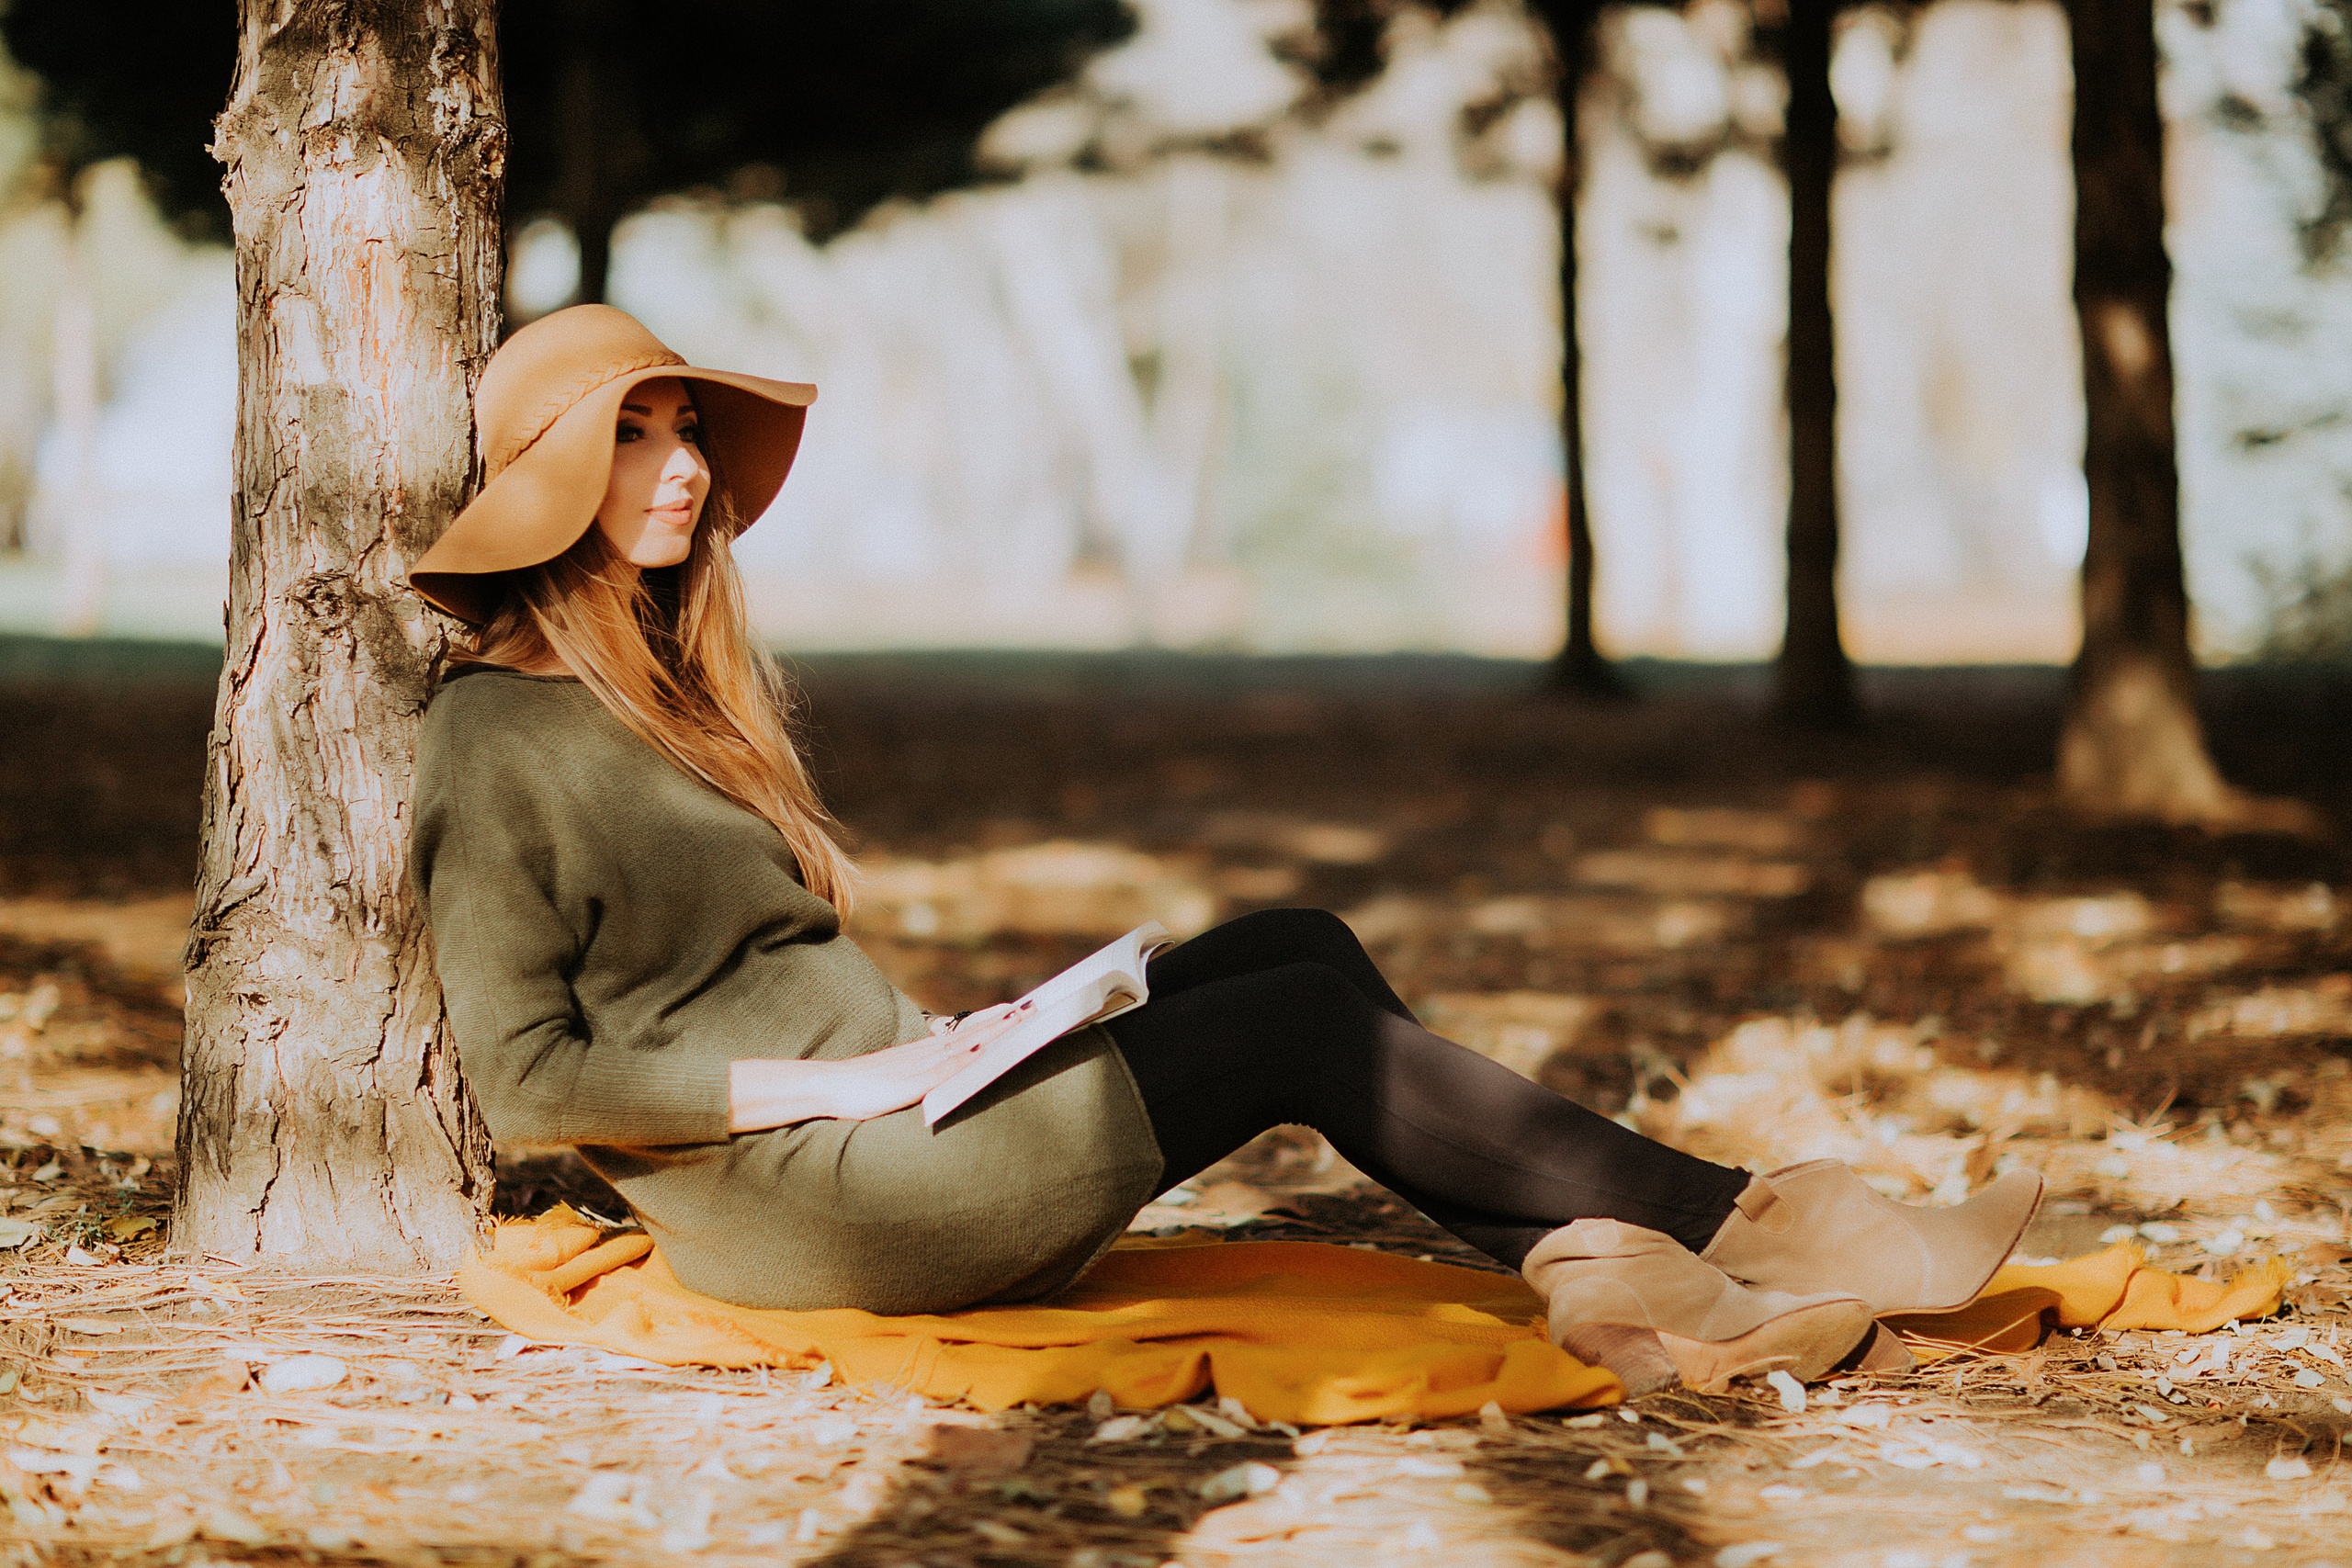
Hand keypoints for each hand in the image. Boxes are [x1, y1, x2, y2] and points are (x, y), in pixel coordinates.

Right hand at [729, 1003, 1029, 1131]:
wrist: (830, 1087)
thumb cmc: (864, 1088)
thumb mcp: (902, 1079)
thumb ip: (925, 1076)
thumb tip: (947, 1075)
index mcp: (926, 1053)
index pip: (967, 1033)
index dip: (994, 1021)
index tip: (1020, 1009)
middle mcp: (927, 1053)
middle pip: (972, 1032)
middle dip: (1004, 1021)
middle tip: (1035, 1006)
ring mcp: (919, 1066)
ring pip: (963, 1045)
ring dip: (991, 1032)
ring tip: (1018, 1019)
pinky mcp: (910, 1083)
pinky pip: (942, 1069)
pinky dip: (963, 1058)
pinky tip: (981, 1051)